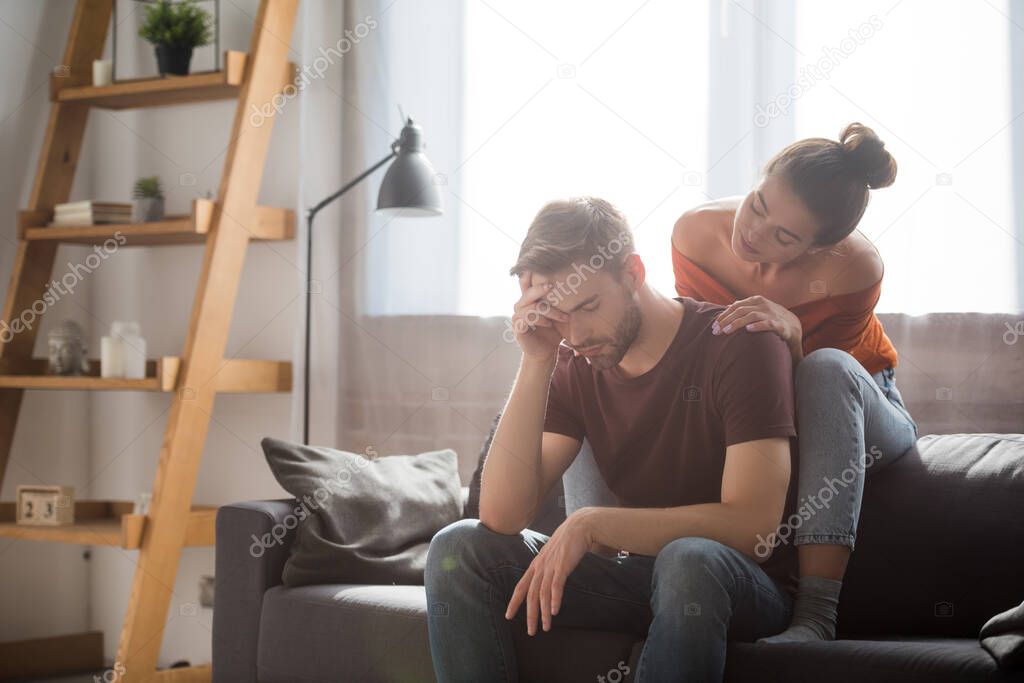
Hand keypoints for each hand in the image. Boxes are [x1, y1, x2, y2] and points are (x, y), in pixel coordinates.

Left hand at [505, 508, 596, 634]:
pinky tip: (555, 611)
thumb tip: (544, 581)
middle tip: (531, 632)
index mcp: (536, 566)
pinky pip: (556, 585)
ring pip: (543, 594)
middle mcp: (540, 567)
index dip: (514, 602)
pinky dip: (554, 599)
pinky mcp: (562, 566)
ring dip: (543, 613)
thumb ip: (546, 568)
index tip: (508, 616)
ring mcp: (550, 566)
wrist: (578, 527)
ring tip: (546, 627)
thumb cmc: (566, 543)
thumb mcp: (551, 557)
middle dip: (530, 615)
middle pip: (530, 595)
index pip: (520, 586)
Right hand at [510, 271, 568, 361]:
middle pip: (528, 291)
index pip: (525, 280)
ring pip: (532, 307)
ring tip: (564, 317)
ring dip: (550, 311)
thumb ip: (560, 300)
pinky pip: (527, 319)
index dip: (530, 273)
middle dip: (540, 288)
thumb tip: (578, 283)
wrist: (546, 352)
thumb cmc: (553, 331)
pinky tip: (550, 324)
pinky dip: (540, 320)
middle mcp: (521, 305)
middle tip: (552, 285)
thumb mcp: (558, 313)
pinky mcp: (518, 328)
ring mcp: (517, 316)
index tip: (545, 270)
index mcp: (529, 298)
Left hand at [712, 295, 801, 347]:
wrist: (793, 325)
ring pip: (751, 316)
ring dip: (737, 323)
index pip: (736, 306)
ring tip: (726, 331)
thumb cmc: (771, 317)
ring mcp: (772, 314)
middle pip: (740, 311)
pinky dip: (758, 326)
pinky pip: (768, 324)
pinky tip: (749, 329)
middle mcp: (763, 305)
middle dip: (726, 320)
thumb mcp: (757, 310)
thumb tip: (729, 305)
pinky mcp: (780, 325)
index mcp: (756, 301)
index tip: (714, 325)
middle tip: (715, 331)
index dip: (724, 315)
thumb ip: (744, 307)